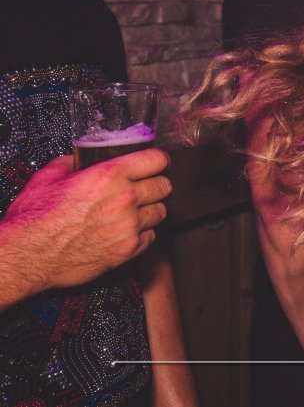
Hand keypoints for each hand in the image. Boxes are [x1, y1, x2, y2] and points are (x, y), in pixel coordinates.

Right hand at [6, 150, 170, 290]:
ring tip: (134, 212)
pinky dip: (142, 234)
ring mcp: (129, 226)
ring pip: (161, 212)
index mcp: (110, 175)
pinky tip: (126, 232)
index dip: (156, 161)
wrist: (27, 256)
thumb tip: (79, 159)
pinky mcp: (128, 250)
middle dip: (155, 185)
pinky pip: (151, 237)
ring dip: (150, 210)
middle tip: (143, 189)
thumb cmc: (35, 219)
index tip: (154, 164)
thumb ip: (71, 162)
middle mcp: (125, 199)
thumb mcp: (48, 177)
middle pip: (165, 185)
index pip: (157, 159)